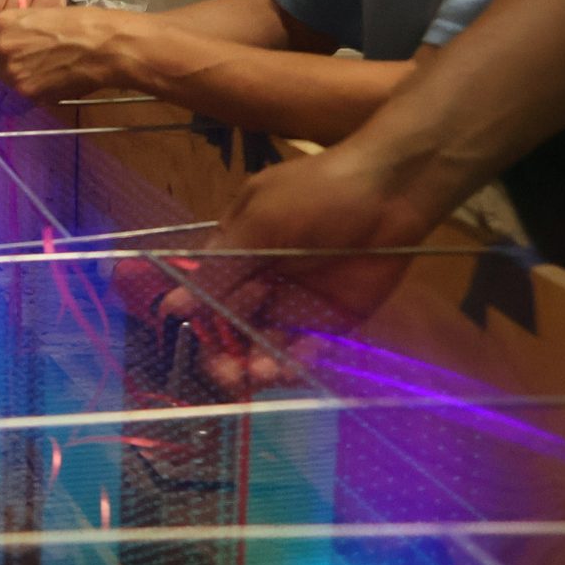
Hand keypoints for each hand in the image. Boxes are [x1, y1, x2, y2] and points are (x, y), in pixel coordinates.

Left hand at [0, 7, 140, 103]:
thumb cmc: (76, 27)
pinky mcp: (22, 92)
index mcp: (0, 23)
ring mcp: (7, 71)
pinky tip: (19, 105)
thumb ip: (11, 34)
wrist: (100, 45)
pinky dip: (8, 109)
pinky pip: (4, 107)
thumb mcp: (35, 18)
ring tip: (6, 100)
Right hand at [114, 146, 441, 394]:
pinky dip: (298, 361)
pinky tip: (297, 363)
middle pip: (232, 332)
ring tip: (268, 371)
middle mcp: (260, 284)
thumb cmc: (317, 194)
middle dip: (228, 356)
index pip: (205, 302)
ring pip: (266, 346)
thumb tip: (171, 307)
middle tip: (233, 374)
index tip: (202, 345)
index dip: (201, 328)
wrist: (393, 190)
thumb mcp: (259, 223)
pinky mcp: (330, 320)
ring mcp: (295, 304)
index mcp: (235, 257)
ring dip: (261, 364)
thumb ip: (219, 269)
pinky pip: (306, 349)